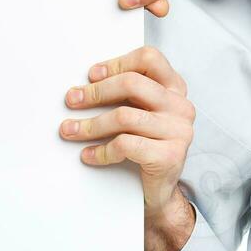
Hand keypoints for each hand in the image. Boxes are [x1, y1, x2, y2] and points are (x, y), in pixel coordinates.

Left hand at [59, 45, 194, 216]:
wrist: (159, 191)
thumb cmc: (144, 145)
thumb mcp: (139, 112)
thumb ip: (125, 95)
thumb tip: (83, 86)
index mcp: (175, 88)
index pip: (149, 59)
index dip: (117, 63)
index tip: (91, 75)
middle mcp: (181, 106)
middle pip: (132, 84)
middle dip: (96, 92)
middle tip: (72, 100)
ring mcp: (179, 131)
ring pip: (124, 116)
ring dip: (91, 124)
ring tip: (70, 131)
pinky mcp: (170, 156)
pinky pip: (126, 145)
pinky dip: (101, 150)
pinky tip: (89, 155)